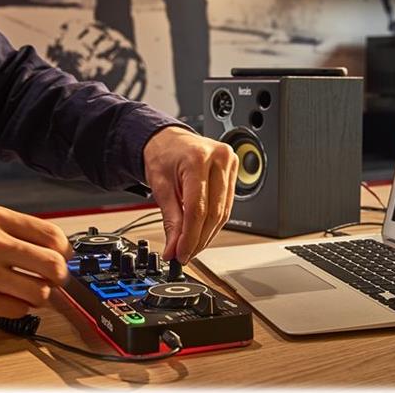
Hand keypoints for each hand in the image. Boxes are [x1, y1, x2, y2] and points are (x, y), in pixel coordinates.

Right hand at [0, 204, 72, 319]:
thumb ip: (16, 232)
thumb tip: (59, 250)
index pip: (52, 234)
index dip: (65, 250)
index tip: (64, 257)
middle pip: (53, 264)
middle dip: (60, 276)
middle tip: (54, 279)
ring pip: (40, 291)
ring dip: (39, 295)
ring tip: (27, 290)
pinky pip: (17, 309)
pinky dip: (17, 307)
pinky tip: (5, 298)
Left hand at [143, 126, 238, 263]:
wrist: (169, 140)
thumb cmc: (163, 155)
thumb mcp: (161, 187)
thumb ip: (170, 220)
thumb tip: (175, 248)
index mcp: (198, 159)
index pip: (198, 209)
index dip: (190, 237)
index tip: (181, 253)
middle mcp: (220, 159)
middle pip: (214, 213)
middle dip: (199, 239)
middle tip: (185, 254)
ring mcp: (231, 164)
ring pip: (224, 213)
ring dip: (207, 234)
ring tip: (192, 246)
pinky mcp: (234, 172)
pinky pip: (227, 206)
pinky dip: (214, 223)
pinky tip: (202, 232)